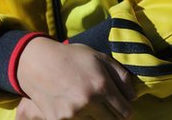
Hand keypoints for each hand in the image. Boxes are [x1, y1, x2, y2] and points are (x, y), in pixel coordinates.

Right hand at [16, 38, 136, 118]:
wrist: (37, 62)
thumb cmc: (71, 57)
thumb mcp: (99, 57)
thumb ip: (121, 75)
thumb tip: (133, 96)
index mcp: (101, 85)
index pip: (125, 112)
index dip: (126, 110)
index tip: (122, 107)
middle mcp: (89, 101)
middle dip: (112, 114)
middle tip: (106, 105)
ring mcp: (73, 114)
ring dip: (95, 116)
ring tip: (86, 101)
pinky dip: (78, 117)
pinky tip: (73, 105)